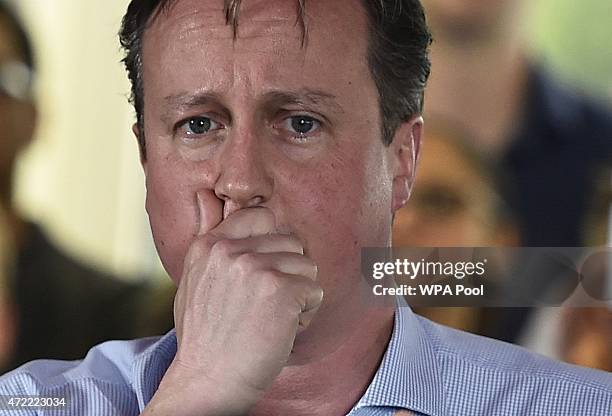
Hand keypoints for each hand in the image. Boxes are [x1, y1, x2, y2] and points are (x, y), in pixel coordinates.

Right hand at [142, 192, 322, 415]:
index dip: (273, 242)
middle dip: (288, 274)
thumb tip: (206, 193)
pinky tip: (280, 330)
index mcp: (209, 245)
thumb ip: (208, 239)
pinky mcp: (281, 290)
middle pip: (291, 242)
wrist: (208, 381)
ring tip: (272, 319)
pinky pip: (315, 291)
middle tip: (266, 306)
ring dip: (299, 295)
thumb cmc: (205, 336)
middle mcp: (230, 250)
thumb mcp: (193, 278)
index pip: (261, 216)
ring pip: (307, 266)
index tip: (267, 271)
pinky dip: (305, 315)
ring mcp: (256, 268)